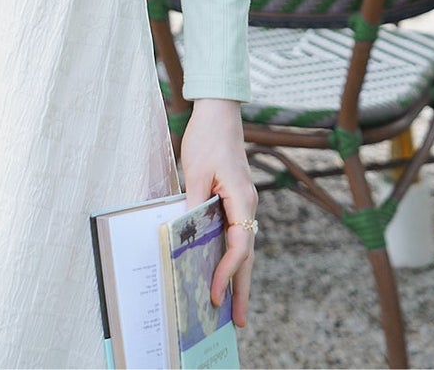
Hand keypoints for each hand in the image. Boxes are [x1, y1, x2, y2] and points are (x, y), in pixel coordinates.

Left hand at [179, 97, 256, 328]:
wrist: (219, 112)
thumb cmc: (208, 137)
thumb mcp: (196, 171)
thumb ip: (194, 204)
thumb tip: (184, 235)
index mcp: (243, 200)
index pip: (239, 246)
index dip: (228, 272)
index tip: (215, 293)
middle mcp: (249, 205)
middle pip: (247, 255)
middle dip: (242, 288)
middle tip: (237, 321)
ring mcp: (244, 203)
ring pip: (244, 247)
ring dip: (238, 276)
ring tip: (232, 307)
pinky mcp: (236, 199)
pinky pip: (237, 234)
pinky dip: (233, 256)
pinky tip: (223, 269)